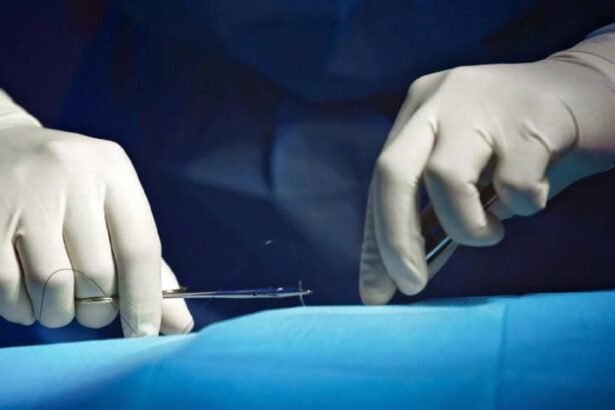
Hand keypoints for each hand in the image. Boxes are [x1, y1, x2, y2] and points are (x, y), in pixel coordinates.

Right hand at [0, 125, 192, 335]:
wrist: (0, 146)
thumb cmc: (73, 188)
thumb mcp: (114, 206)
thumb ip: (147, 265)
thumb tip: (178, 324)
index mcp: (112, 170)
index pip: (139, 248)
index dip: (145, 301)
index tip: (144, 334)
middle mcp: (71, 176)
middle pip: (97, 274)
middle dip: (98, 309)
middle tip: (92, 308)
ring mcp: (24, 196)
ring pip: (53, 287)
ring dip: (59, 312)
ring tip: (59, 300)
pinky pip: (10, 289)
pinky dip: (24, 308)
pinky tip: (28, 294)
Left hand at [360, 33, 614, 303]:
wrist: (596, 92)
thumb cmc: (525, 144)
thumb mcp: (472, 176)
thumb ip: (437, 217)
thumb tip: (403, 275)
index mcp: (419, 111)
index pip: (382, 181)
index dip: (377, 240)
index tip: (376, 292)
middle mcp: (440, 98)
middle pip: (393, 172)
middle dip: (395, 238)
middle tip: (411, 284)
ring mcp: (482, 102)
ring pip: (446, 177)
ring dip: (469, 225)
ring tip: (495, 228)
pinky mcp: (529, 116)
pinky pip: (513, 185)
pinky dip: (524, 206)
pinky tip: (538, 188)